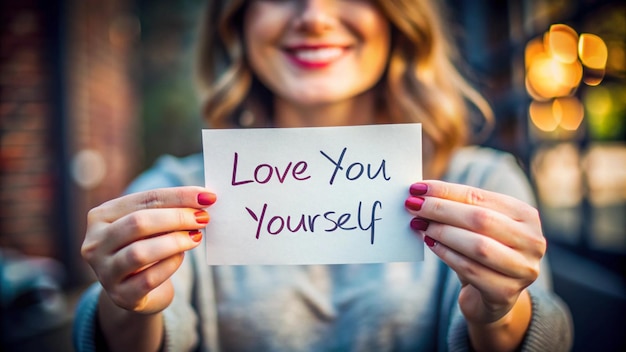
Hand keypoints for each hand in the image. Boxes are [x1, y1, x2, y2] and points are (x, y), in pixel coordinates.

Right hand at [81, 186, 216, 314]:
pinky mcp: (120, 296)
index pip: (144, 199)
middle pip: (138, 223)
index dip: (178, 196)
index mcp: (101, 216)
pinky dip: (170, 265)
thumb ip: (168, 210)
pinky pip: (149, 279)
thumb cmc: (146, 248)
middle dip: (176, 218)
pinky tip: (181, 256)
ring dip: (174, 242)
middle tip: (203, 218)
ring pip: (140, 252)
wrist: (135, 292)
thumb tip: (203, 199)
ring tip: (195, 237)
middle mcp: (96, 243)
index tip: (207, 197)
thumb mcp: (150, 226)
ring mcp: (105, 271)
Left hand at [405, 180, 545, 324]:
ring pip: (477, 246)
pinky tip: (430, 244)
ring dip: (443, 232)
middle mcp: (532, 241)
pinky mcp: (506, 293)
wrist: (492, 295)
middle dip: (442, 210)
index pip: (480, 197)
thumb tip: (421, 194)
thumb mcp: (475, 227)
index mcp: (525, 216)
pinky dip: (446, 254)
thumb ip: (457, 209)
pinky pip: (470, 269)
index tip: (417, 188)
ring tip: (419, 225)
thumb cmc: (482, 252)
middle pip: (480, 219)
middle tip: (413, 206)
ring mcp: (523, 269)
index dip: (446, 191)